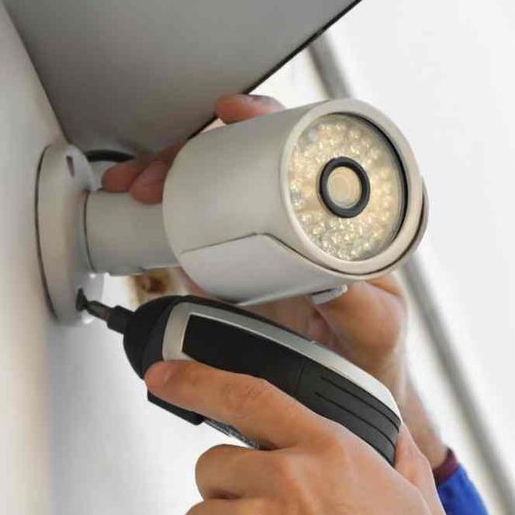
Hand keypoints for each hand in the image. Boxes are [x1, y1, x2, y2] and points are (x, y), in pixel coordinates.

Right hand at [105, 94, 450, 466]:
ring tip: (139, 189)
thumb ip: (360, 307)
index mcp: (345, 220)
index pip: (305, 149)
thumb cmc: (373, 356)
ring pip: (214, 187)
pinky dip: (166, 215)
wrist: (346, 400)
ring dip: (170, 179)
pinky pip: (199, 228)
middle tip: (160, 171)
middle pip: (244, 157)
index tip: (234, 114)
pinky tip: (143, 210)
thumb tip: (329, 278)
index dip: (266, 122)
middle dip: (193, 151)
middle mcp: (304, 220)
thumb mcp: (375, 331)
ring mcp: (267, 239)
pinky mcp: (239, 264)